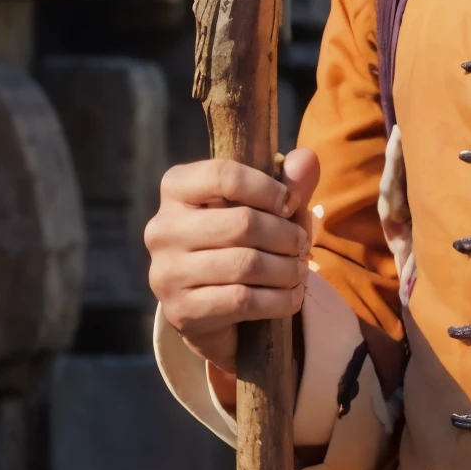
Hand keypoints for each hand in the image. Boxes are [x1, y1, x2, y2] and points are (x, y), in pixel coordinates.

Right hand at [145, 148, 320, 377]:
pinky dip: (279, 299)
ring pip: (246, 264)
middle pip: (243, 223)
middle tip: (302, 244)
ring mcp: (167, 272)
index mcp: (176, 189)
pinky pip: (243, 301)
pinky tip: (291, 296)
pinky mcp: (181, 311)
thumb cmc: (240, 244)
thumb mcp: (266, 209)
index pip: (224, 175)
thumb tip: (307, 158)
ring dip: (287, 270)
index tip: (290, 204)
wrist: (213, 309)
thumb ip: (288, 184)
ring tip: (299, 270)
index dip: (268, 189)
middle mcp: (162, 228)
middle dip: (286, 235)